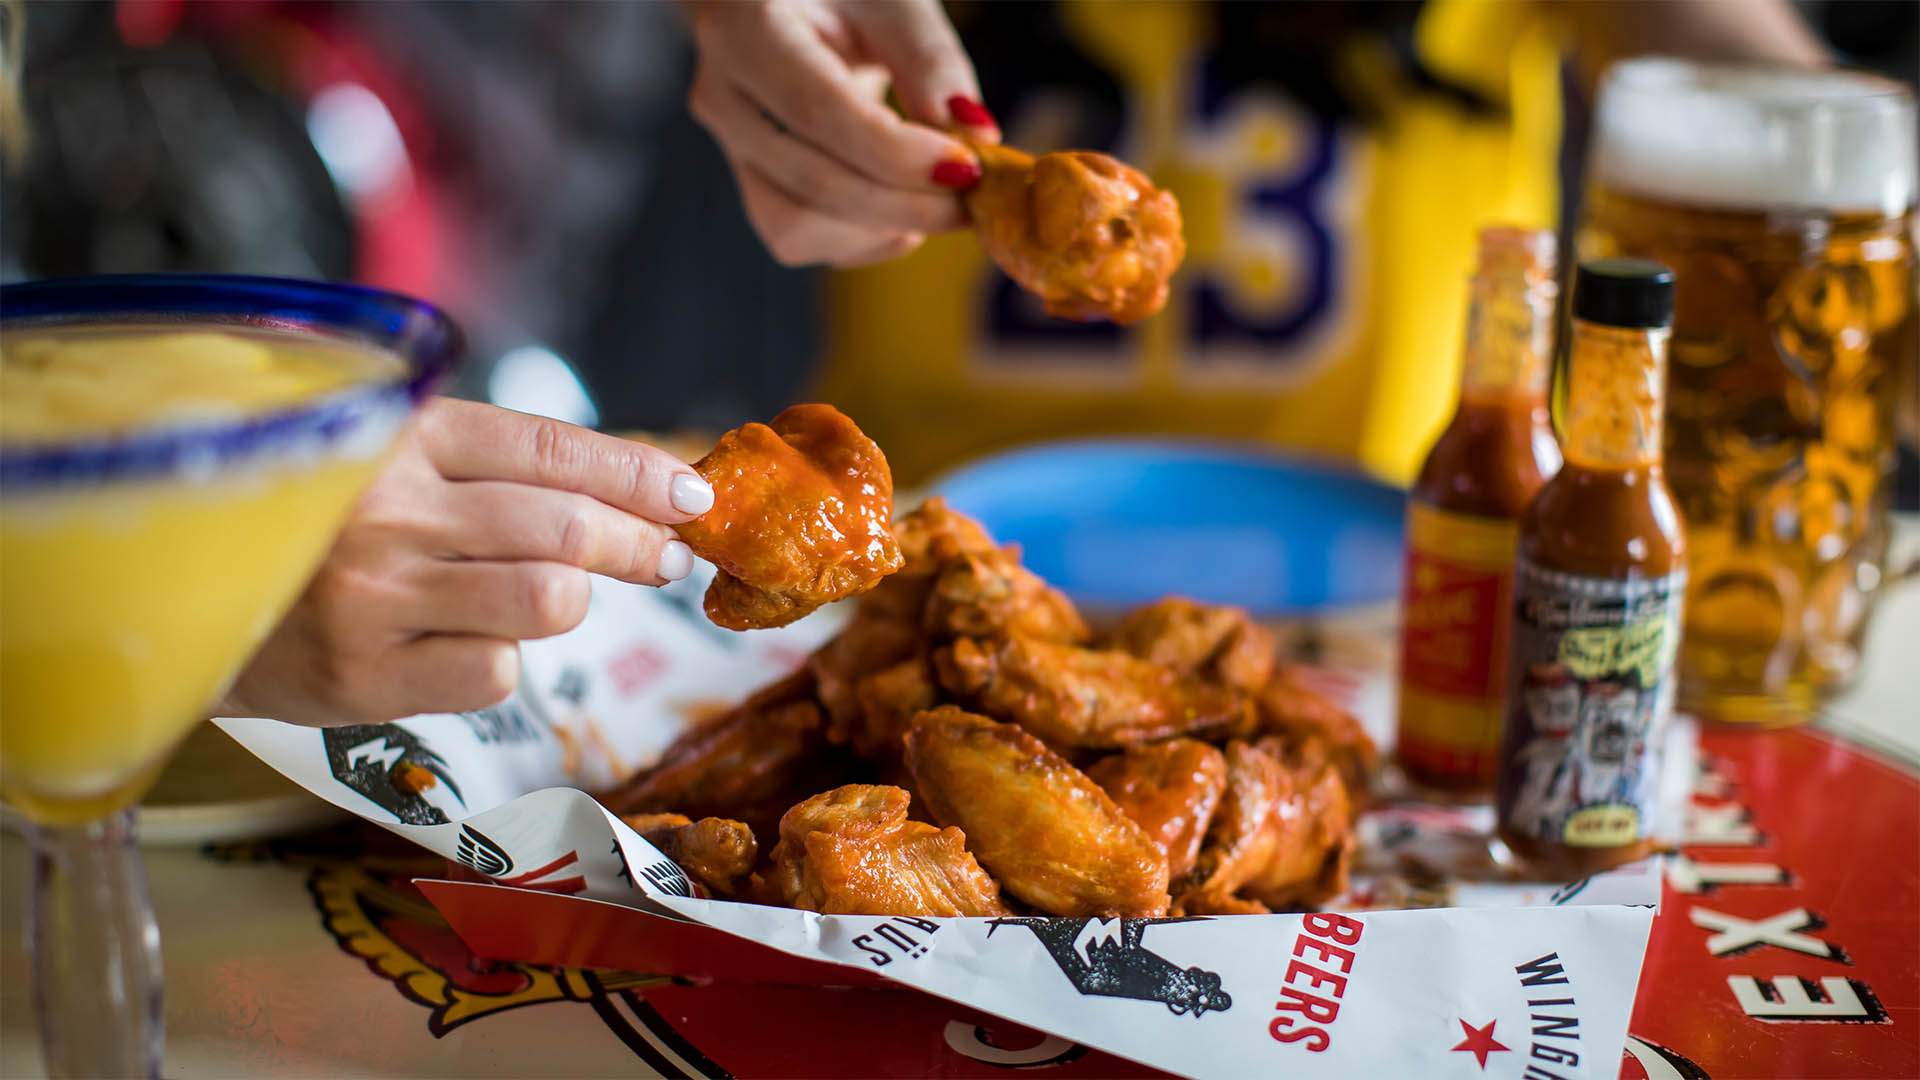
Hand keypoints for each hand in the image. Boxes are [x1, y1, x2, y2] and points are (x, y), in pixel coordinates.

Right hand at [220, 398, 714, 726]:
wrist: (187, 595)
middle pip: (569, 529)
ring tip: (548, 595)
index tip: (693, 497)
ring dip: (569, 601)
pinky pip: (498, 673)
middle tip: (661, 558)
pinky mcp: (366, 673)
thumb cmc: (318, 522)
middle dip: (639, 545)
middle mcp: (393, 508)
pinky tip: (460, 644)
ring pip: (549, 600)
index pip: (556, 448)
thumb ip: (493, 467)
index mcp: (405, 436)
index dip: (640, 475)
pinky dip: (501, 661)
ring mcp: (377, 593)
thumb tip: (637, 490)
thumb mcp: (390, 461)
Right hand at [685, 0, 997, 266]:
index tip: (966, 169)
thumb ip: (929, 57)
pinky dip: (860, 238)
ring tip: (937, 201)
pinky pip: (798, 237)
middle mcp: (722, 92)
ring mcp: (729, 144)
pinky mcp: (750, 179)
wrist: (784, 0)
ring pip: (796, 228)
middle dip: (905, 206)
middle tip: (974, 200)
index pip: (819, 112)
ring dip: (879, 231)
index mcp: (744, 25)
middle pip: (811, 183)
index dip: (897, 155)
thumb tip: (975, 132)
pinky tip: (900, 208)